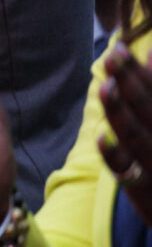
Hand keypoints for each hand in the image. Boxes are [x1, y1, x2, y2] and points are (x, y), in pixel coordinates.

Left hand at [99, 43, 151, 225]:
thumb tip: (150, 55)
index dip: (139, 72)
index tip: (118, 48)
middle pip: (151, 111)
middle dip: (130, 83)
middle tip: (110, 56)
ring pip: (139, 139)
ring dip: (121, 112)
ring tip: (104, 86)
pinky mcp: (148, 198)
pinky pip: (129, 176)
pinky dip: (116, 157)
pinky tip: (101, 138)